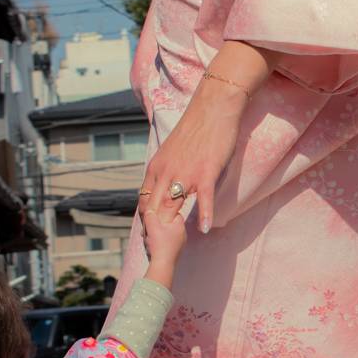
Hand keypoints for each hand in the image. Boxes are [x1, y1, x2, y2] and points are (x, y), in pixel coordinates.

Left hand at [138, 76, 245, 235]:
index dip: (145, 220)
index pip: (145, 200)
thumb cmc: (195, 129)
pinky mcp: (206, 172)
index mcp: (156, 168)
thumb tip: (168, 184)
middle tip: (157, 248)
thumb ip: (167, 169)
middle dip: (154, 230)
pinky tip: (204, 228)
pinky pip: (203, 198)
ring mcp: (185, 174)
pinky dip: (203, 215)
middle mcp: (166, 173)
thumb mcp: (172, 152)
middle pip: (155, 208)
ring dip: (173, 228)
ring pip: (174, 206)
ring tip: (175, 246)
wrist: (212, 109)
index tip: (149, 235)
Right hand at [141, 208, 187, 289]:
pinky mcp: (175, 251)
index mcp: (180, 226)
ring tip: (150, 236)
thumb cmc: (160, 246)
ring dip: (159, 233)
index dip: (167, 212)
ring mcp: (180, 244)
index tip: (159, 214)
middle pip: (171, 224)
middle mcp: (183, 235)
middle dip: (160, 224)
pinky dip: (161, 241)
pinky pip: (168, 242)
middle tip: (151, 226)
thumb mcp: (152, 227)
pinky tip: (153, 245)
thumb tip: (150, 210)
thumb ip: (150, 216)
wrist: (162, 265)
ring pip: (169, 233)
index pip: (176, 214)